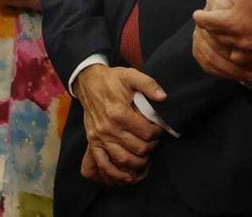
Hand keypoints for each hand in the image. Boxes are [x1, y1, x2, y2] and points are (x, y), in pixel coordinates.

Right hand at [73, 65, 163, 184]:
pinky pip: (104, 164)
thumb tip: (163, 97)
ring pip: (124, 159)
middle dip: (151, 146)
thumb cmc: (112, 80)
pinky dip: (116, 174)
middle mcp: (109, 128)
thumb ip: (148, 84)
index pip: (147, 132)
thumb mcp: (130, 75)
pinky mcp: (93, 142)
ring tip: (146, 154)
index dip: (158, 132)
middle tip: (154, 140)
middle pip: (138, 148)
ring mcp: (100, 137)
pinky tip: (128, 176)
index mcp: (120, 112)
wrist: (89, 82)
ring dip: (139, 162)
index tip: (159, 128)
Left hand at [192, 0, 251, 77]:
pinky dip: (243, 55)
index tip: (198, 14)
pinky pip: (250, 62)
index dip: (201, 16)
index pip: (207, 23)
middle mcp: (242, 41)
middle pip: (218, 39)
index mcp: (232, 22)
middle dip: (211, 30)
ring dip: (226, 45)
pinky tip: (244, 48)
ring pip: (232, 54)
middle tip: (211, 23)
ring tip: (226, 36)